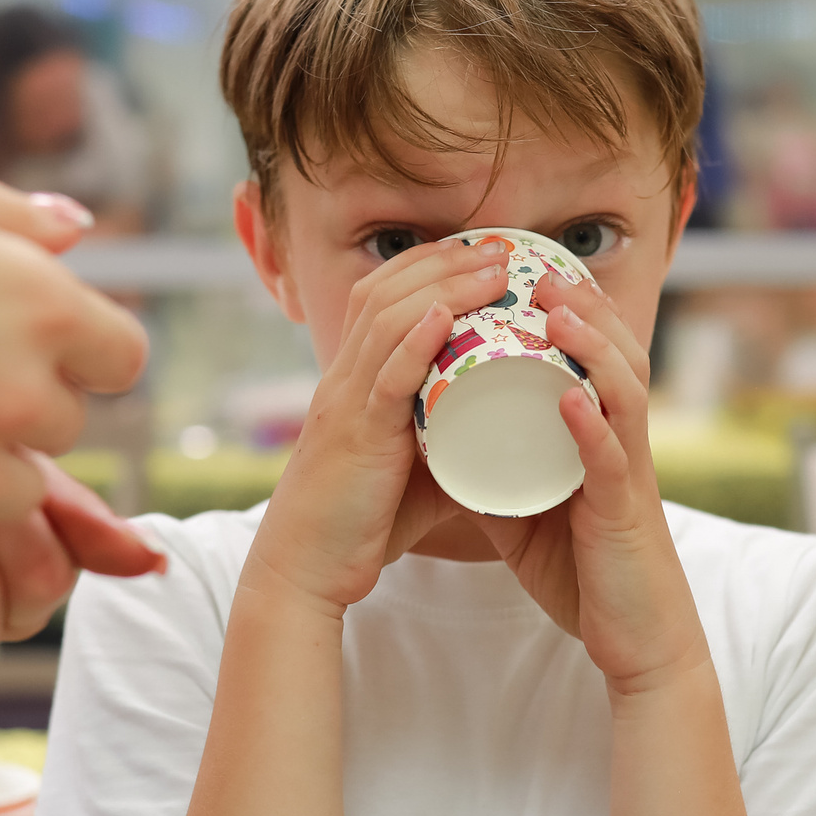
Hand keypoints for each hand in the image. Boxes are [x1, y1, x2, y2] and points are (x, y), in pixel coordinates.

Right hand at [242, 236, 512, 611]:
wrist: (306, 568)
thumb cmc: (361, 522)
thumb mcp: (416, 469)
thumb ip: (452, 442)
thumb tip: (509, 432)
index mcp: (352, 379)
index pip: (382, 296)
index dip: (429, 264)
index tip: (483, 251)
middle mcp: (343, 379)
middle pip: (385, 291)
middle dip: (443, 260)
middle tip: (500, 247)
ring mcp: (345, 404)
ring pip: (387, 321)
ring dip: (442, 287)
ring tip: (493, 270)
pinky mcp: (355, 438)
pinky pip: (383, 379)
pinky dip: (414, 343)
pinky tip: (443, 318)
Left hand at [473, 274, 708, 692]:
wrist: (633, 636)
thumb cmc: (582, 570)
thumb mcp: (524, 509)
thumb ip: (491, 471)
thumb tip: (435, 442)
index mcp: (600, 435)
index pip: (596, 356)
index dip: (571, 310)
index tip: (527, 273)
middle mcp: (622, 443)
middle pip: (618, 354)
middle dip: (584, 307)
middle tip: (542, 270)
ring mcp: (627, 474)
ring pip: (623, 392)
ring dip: (593, 348)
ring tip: (558, 311)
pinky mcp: (625, 513)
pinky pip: (613, 461)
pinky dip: (593, 427)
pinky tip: (571, 400)